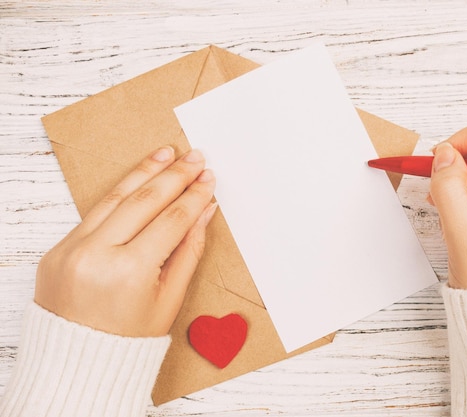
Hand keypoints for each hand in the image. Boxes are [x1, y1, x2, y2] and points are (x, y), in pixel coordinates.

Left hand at [35, 147, 216, 336]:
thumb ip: (188, 250)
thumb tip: (204, 212)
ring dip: (143, 172)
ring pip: (114, 198)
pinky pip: (94, 213)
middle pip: (143, 201)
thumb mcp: (169, 299)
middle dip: (173, 176)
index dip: (194, 197)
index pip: (171, 221)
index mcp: (129, 273)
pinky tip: (137, 178)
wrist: (78, 359)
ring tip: (166, 153)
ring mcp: (72, 249)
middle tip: (194, 157)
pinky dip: (118, 194)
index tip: (208, 179)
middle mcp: (97, 255)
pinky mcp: (59, 248)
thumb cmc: (130, 338)